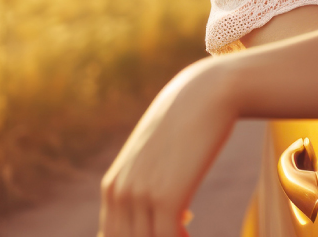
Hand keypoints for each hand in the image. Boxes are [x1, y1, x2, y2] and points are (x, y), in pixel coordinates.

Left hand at [99, 59, 234, 236]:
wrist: (206, 94)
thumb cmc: (186, 126)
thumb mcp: (157, 158)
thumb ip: (152, 186)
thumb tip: (178, 217)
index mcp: (112, 186)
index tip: (162, 231)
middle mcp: (120, 192)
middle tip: (177, 231)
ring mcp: (140, 195)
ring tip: (184, 232)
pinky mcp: (167, 197)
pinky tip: (191, 234)